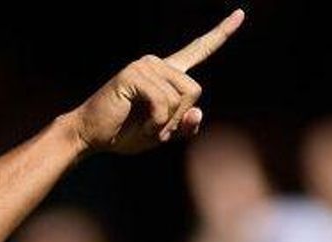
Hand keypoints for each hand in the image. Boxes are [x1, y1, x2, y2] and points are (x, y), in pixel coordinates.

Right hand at [60, 9, 244, 154]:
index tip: (241, 15)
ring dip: (164, 123)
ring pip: (179, 99)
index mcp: (166, 74)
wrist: (89, 136)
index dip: (220, 34)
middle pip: (194, 90)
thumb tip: (197, 113)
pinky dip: (155, 122)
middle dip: (178, 118)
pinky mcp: (134, 74)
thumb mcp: (162, 134)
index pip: (198, 51)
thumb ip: (184, 127)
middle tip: (154, 130)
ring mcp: (145, 66)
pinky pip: (162, 102)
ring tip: (144, 128)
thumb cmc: (123, 134)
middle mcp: (157, 64)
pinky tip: (141, 126)